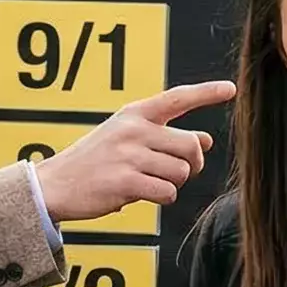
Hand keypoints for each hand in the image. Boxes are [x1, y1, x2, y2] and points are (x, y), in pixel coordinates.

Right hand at [31, 80, 236, 222]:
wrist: (55, 184)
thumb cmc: (95, 162)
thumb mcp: (127, 139)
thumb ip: (166, 137)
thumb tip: (206, 139)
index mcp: (134, 114)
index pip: (177, 98)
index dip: (206, 93)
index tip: (230, 89)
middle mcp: (133, 130)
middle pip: (190, 146)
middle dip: (193, 164)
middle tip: (180, 173)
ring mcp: (129, 155)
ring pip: (181, 172)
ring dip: (174, 184)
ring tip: (151, 183)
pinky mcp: (125, 182)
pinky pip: (167, 192)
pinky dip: (162, 198)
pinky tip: (143, 195)